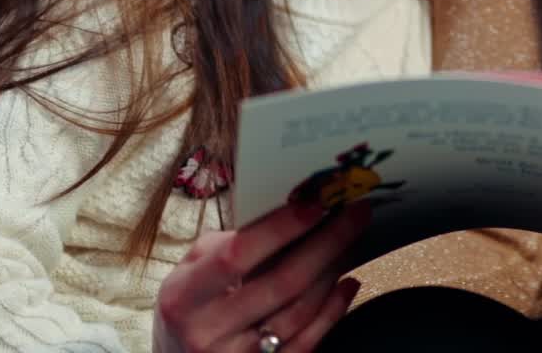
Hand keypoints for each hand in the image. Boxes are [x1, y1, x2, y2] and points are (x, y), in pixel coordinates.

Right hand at [152, 199, 369, 351]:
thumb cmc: (191, 303)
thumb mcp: (192, 267)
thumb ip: (232, 240)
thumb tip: (290, 210)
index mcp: (186, 297)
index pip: (238, 254)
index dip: (281, 228)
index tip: (317, 203)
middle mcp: (208, 332)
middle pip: (282, 283)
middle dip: (327, 243)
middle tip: (355, 214)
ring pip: (300, 313)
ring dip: (333, 271)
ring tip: (352, 241)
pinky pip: (307, 343)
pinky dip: (333, 311)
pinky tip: (347, 283)